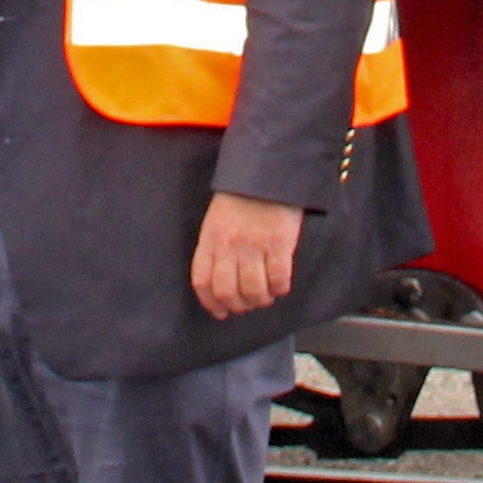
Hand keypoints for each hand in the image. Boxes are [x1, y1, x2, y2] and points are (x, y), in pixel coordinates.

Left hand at [190, 191, 302, 319]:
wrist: (267, 170)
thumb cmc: (241, 196)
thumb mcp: (216, 220)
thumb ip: (215, 247)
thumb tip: (221, 280)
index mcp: (210, 239)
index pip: (202, 282)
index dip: (211, 303)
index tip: (221, 312)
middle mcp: (229, 246)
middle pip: (227, 292)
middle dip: (238, 306)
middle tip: (247, 304)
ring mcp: (254, 246)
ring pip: (253, 291)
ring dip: (260, 300)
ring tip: (265, 296)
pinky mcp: (279, 243)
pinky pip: (278, 279)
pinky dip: (279, 289)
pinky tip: (280, 285)